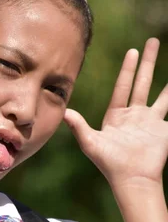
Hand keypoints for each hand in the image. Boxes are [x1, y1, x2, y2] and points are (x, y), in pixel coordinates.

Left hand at [64, 38, 167, 188]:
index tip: (133, 51)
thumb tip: (63, 112)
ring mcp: (151, 122)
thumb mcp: (91, 144)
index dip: (128, 69)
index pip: (123, 86)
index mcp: (117, 116)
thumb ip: (78, 126)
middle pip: (142, 83)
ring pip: (162, 95)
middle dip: (148, 62)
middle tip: (152, 41)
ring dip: (167, 80)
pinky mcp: (163, 129)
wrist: (132, 179)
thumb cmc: (110, 164)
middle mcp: (134, 116)